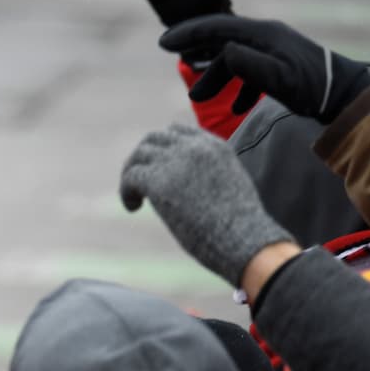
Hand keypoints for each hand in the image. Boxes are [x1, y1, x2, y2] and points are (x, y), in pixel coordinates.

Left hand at [120, 124, 294, 286]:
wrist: (243, 238)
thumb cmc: (240, 226)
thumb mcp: (229, 187)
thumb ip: (208, 176)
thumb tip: (187, 188)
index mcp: (215, 147)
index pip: (177, 132)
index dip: (162, 149)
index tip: (158, 169)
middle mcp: (194, 147)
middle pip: (153, 139)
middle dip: (143, 158)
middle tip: (140, 183)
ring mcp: (176, 161)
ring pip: (138, 155)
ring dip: (131, 174)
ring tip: (135, 197)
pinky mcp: (159, 181)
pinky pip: (130, 176)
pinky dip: (126, 191)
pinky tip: (133, 208)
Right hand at [159, 14, 369, 122]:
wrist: (345, 96)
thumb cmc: (313, 88)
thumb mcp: (278, 78)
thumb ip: (248, 65)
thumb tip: (222, 51)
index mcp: (262, 34)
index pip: (217, 28)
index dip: (188, 33)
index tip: (163, 43)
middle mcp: (266, 36)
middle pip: (222, 40)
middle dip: (196, 53)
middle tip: (172, 60)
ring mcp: (273, 50)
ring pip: (234, 58)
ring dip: (215, 78)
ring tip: (197, 100)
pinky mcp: (279, 65)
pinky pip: (250, 71)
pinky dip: (238, 89)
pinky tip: (235, 109)